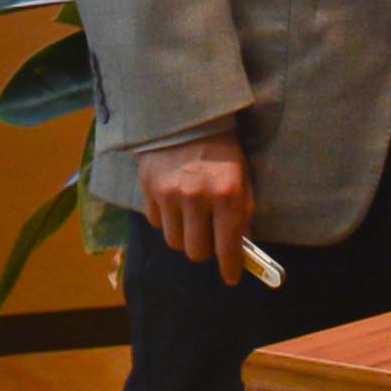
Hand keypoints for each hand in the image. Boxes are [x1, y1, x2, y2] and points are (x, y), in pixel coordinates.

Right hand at [141, 132, 257, 276]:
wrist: (185, 113)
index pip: (228, 246)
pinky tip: (173, 199)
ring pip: (174, 241)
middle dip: (204, 249)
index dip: (230, 267)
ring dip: (184, 235)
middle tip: (209, 237)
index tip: (231, 277)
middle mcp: (197, 197)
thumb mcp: (242, 175)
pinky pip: (156, 222)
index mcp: (228, 193)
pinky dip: (166, 218)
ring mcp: (169, 194)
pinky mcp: (148, 189)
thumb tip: (240, 249)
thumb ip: (242, 211)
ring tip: (190, 215)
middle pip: (196, 252)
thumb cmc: (221, 147)